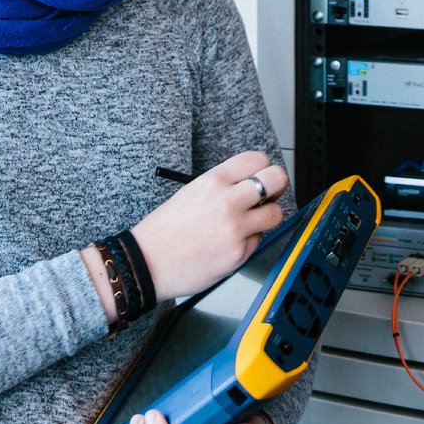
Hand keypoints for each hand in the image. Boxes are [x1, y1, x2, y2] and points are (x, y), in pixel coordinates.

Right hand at [131, 151, 287, 301]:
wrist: (146, 264)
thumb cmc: (164, 230)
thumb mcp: (192, 192)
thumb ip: (224, 185)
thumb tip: (251, 183)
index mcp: (214, 181)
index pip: (258, 159)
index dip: (263, 168)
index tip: (261, 176)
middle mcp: (228, 201)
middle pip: (277, 179)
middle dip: (277, 186)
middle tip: (269, 195)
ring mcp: (236, 228)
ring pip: (276, 213)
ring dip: (267, 216)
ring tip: (250, 222)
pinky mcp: (239, 253)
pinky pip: (259, 240)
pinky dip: (250, 241)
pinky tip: (230, 243)